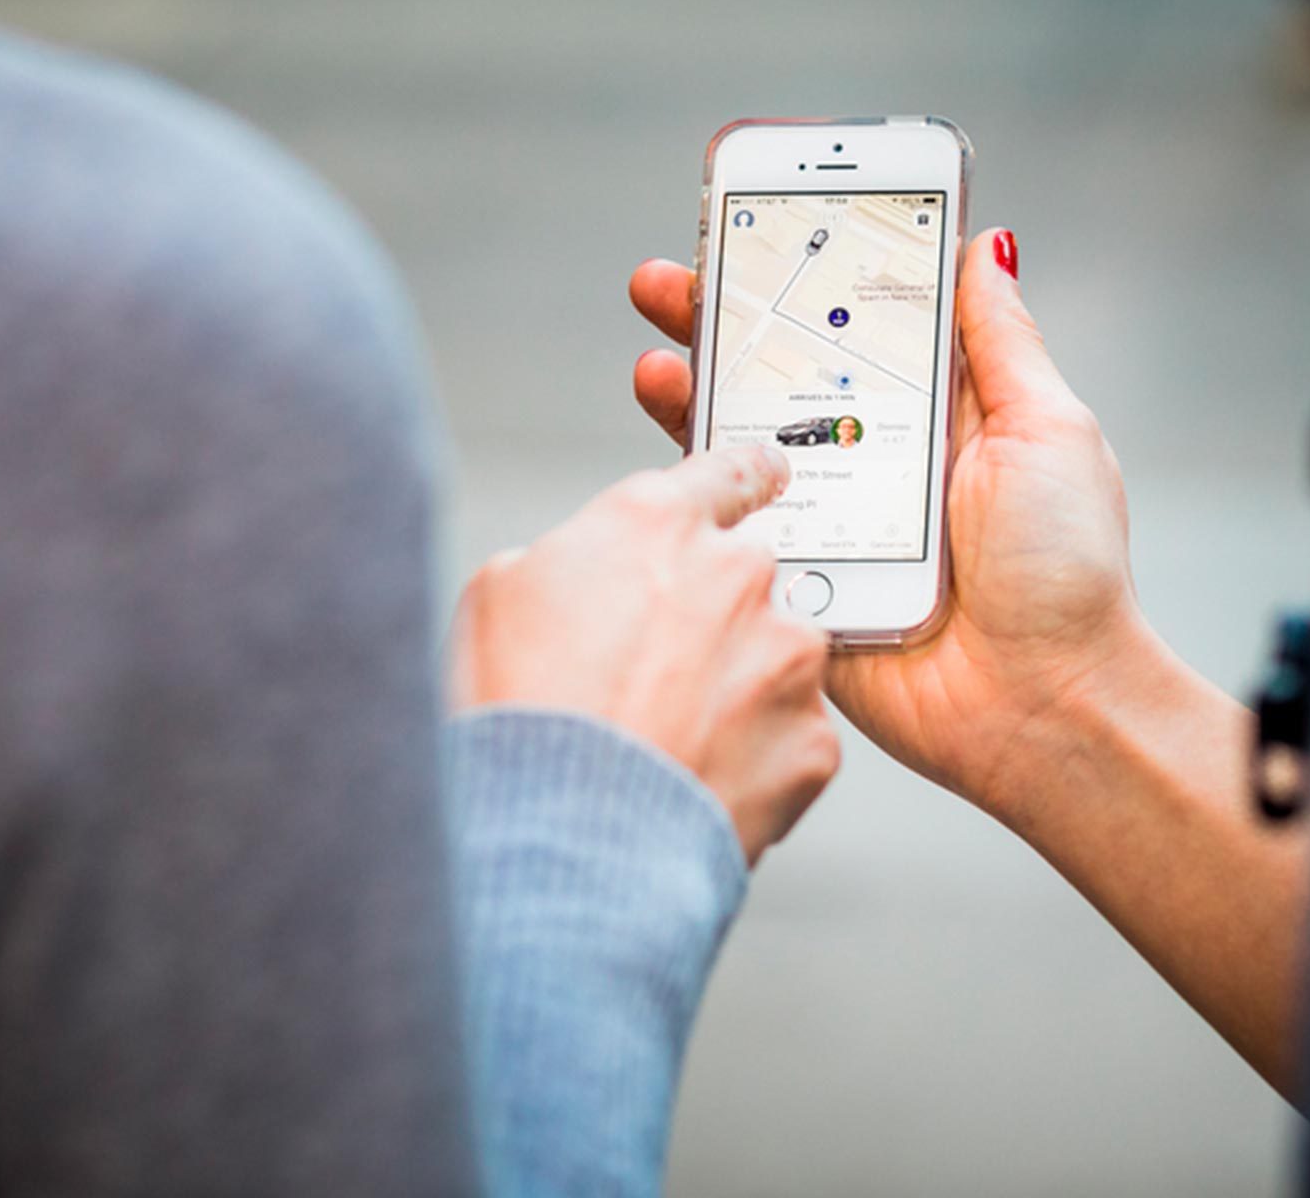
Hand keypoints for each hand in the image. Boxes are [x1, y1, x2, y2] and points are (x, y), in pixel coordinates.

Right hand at [450, 448, 840, 863]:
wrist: (557, 839)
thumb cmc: (515, 714)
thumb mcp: (497, 595)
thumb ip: (567, 558)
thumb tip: (584, 574)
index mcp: (657, 523)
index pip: (727, 470)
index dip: (743, 476)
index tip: (765, 476)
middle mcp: (738, 574)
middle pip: (744, 579)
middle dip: (711, 617)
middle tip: (651, 675)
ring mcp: (786, 658)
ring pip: (775, 659)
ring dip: (736, 689)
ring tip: (666, 742)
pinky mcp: (812, 739)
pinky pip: (789, 738)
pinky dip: (754, 759)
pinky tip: (694, 782)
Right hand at [627, 231, 1150, 822]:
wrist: (1048, 706)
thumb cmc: (1068, 571)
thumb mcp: (1049, 430)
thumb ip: (1002, 341)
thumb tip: (986, 244)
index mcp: (940, 413)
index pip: (857, 324)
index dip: (804, 276)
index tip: (753, 225)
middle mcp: (878, 459)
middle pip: (782, 371)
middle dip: (720, 320)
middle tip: (667, 279)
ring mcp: (834, 519)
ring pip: (743, 441)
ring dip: (692, 389)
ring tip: (658, 353)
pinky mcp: (801, 579)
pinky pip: (736, 525)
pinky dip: (695, 481)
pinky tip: (670, 434)